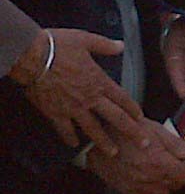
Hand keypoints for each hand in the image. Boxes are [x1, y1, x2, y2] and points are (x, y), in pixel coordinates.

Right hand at [9, 28, 144, 156]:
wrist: (32, 57)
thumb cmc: (58, 46)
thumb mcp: (86, 40)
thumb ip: (105, 46)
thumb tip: (120, 46)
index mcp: (99, 81)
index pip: (122, 99)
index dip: (133, 109)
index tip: (142, 119)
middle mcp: (90, 98)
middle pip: (115, 118)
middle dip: (131, 132)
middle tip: (143, 143)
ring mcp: (73, 108)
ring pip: (93, 129)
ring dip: (104, 142)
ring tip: (113, 153)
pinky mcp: (55, 113)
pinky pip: (65, 130)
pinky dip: (70, 138)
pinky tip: (74, 145)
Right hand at [86, 117, 184, 193]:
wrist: (95, 140)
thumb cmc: (126, 130)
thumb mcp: (155, 130)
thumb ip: (176, 145)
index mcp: (159, 163)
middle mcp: (149, 178)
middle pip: (175, 185)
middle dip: (182, 177)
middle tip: (181, 165)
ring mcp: (136, 186)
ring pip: (162, 193)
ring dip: (168, 184)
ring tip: (164, 170)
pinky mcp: (125, 190)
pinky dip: (152, 190)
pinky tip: (151, 178)